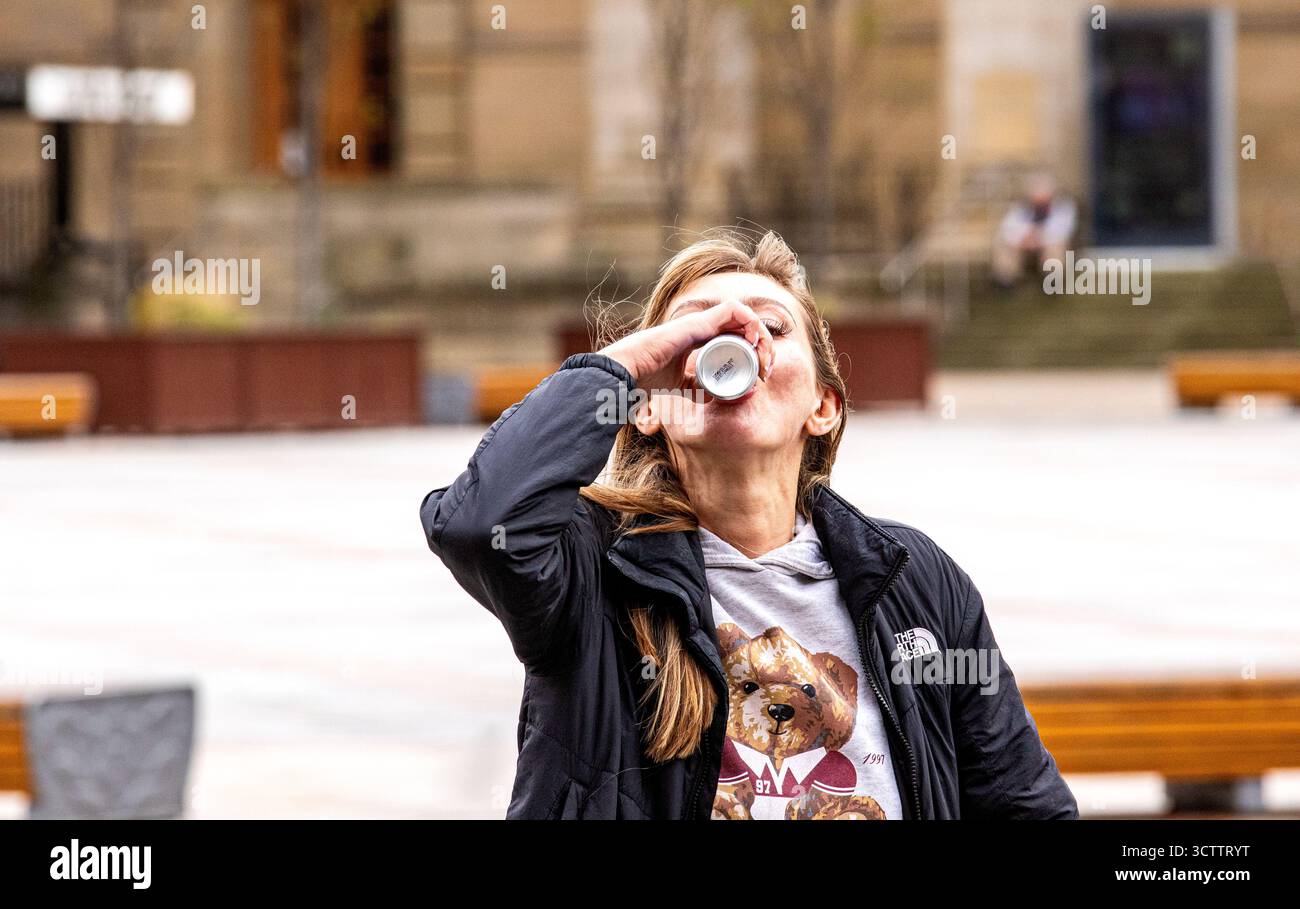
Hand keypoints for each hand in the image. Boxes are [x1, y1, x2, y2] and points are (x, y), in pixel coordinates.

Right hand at [597, 300, 774, 392]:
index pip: (735, 339)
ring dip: (762, 334)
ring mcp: (700, 322)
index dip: (754, 353)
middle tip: (767, 370)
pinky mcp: (698, 321)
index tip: (760, 377)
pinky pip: (734, 309)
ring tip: (765, 358)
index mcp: (697, 342)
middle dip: (763, 345)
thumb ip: (692, 396)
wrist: (626, 373)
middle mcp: (701, 329)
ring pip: (744, 316)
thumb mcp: (679, 392)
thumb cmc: (644, 382)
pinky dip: (751, 321)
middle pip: (744, 327)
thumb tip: (699, 410)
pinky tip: (755, 341)